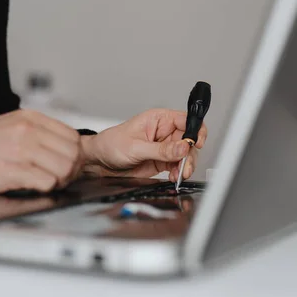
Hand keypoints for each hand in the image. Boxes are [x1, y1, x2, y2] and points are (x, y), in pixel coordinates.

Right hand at [0, 110, 82, 193]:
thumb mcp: (12, 125)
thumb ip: (40, 133)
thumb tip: (68, 147)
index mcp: (31, 118)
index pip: (73, 137)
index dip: (76, 155)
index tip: (69, 164)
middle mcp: (28, 131)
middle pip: (73, 154)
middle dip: (71, 170)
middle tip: (61, 177)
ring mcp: (21, 150)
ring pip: (64, 168)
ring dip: (60, 181)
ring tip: (48, 182)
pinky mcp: (12, 171)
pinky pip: (47, 182)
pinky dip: (46, 188)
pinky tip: (35, 187)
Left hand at [81, 109, 207, 181]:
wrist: (100, 161)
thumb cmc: (111, 144)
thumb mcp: (136, 147)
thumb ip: (161, 149)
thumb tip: (183, 147)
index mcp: (159, 119)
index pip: (186, 120)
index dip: (195, 130)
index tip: (196, 143)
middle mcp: (164, 132)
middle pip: (189, 141)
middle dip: (189, 154)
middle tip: (184, 167)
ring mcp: (164, 147)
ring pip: (185, 155)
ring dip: (185, 165)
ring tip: (179, 174)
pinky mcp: (162, 161)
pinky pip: (177, 166)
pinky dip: (179, 172)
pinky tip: (174, 177)